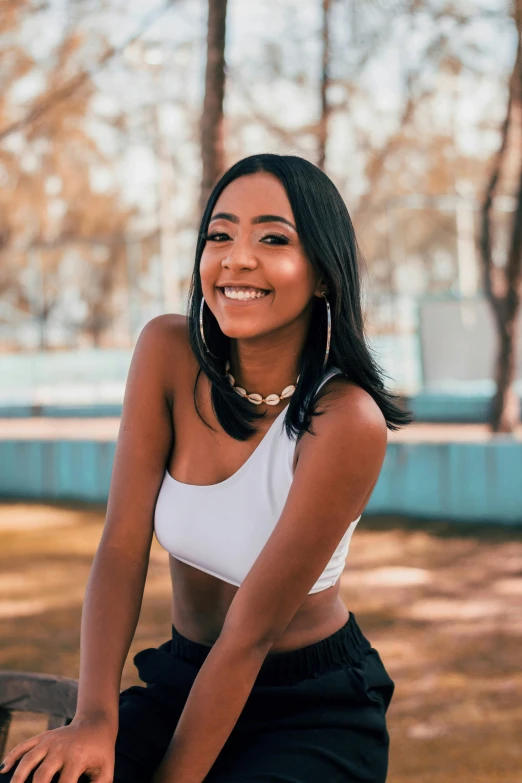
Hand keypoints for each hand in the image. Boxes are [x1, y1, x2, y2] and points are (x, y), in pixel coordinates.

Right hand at [0, 715, 115, 782]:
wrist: (96, 724)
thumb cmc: (101, 753)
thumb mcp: (106, 771)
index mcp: (77, 758)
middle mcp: (60, 748)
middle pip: (41, 775)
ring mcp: (49, 741)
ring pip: (28, 760)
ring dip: (17, 778)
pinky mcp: (42, 737)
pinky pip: (24, 746)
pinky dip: (12, 756)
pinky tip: (3, 770)